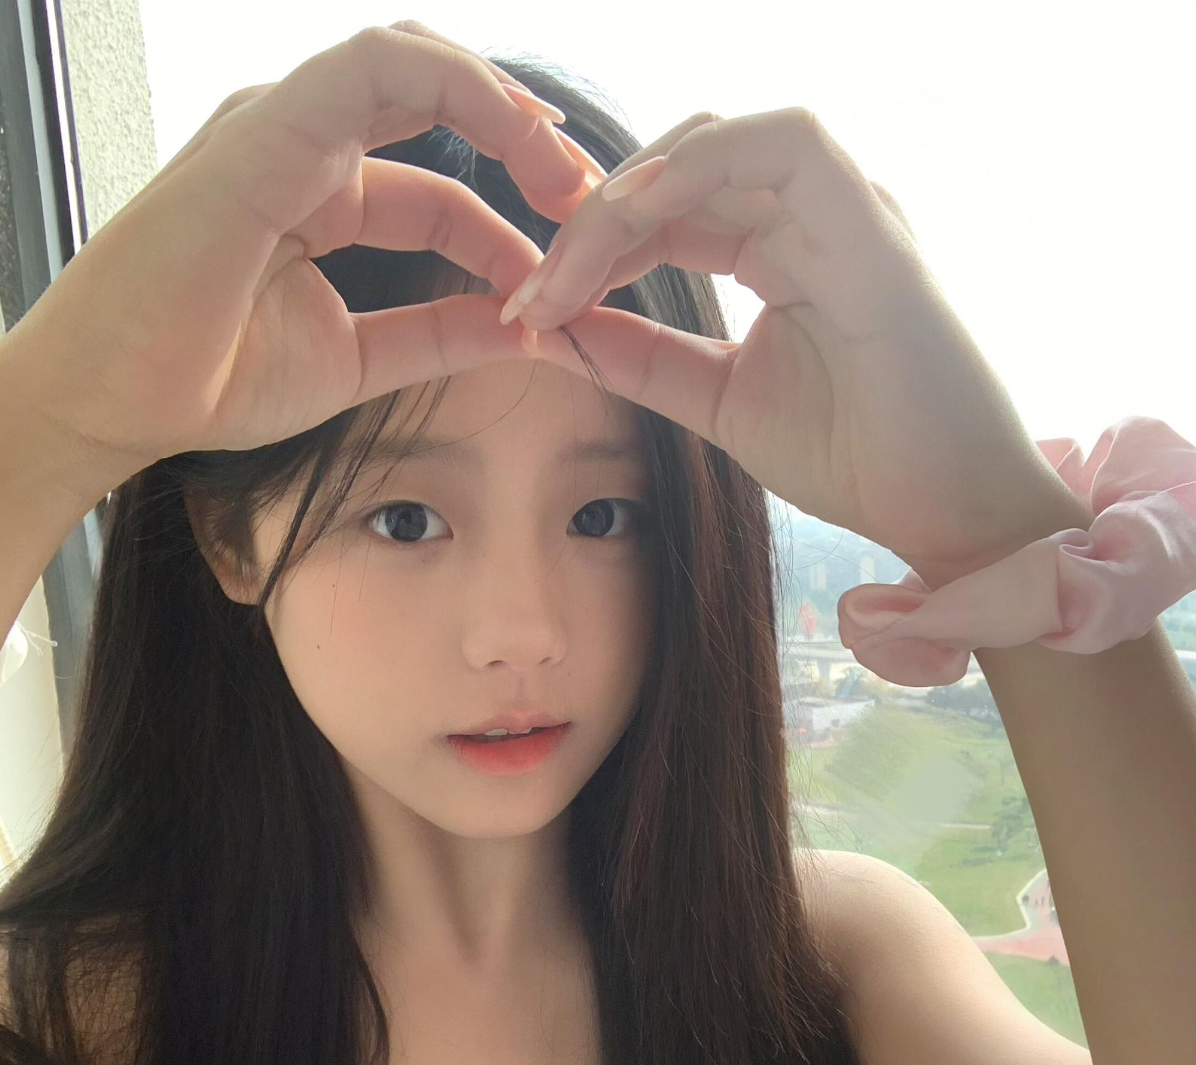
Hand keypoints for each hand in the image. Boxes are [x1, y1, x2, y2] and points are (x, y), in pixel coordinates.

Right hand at [0, 21, 602, 472]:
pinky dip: (459, 88)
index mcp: (322, 192)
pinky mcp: (267, 126)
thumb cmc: (210, 377)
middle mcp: (305, 143)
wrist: (118, 401)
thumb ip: (440, 333)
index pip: (445, 187)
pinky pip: (375, 69)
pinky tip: (521, 133)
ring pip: (415, 62)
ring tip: (571, 174)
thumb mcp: (359, 358)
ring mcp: (283, 124)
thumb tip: (526, 327)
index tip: (575, 276)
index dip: (517, 227)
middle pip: (441, 103)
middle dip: (530, 144)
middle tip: (598, 202)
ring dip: (509, 108)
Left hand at [506, 108, 1085, 585]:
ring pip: (716, 143)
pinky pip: (783, 148)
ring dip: (631, 192)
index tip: (531, 308)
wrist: (944, 509)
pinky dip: (698, 167)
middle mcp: (813, 213)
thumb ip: (643, 362)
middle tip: (534, 288)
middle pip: (678, 172)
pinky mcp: (872, 222)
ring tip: (571, 256)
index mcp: (781, 248)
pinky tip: (632, 215)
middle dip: (593, 222)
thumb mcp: (719, 403)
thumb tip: (555, 330)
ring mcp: (845, 209)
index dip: (592, 249)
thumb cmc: (856, 458)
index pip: (668, 214)